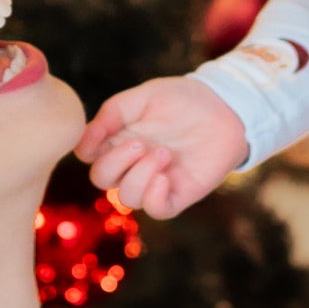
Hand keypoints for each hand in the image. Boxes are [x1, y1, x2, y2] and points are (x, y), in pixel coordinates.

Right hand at [77, 76, 249, 217]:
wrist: (225, 106)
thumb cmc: (183, 100)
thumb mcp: (142, 97)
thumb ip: (110, 115)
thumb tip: (84, 144)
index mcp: (120, 141)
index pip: (90, 158)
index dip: (89, 149)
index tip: (104, 135)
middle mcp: (134, 164)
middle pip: (102, 180)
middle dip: (116, 162)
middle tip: (141, 143)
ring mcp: (155, 181)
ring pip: (128, 198)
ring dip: (139, 176)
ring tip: (163, 153)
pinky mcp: (180, 194)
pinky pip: (157, 210)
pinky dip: (154, 198)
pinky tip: (164, 177)